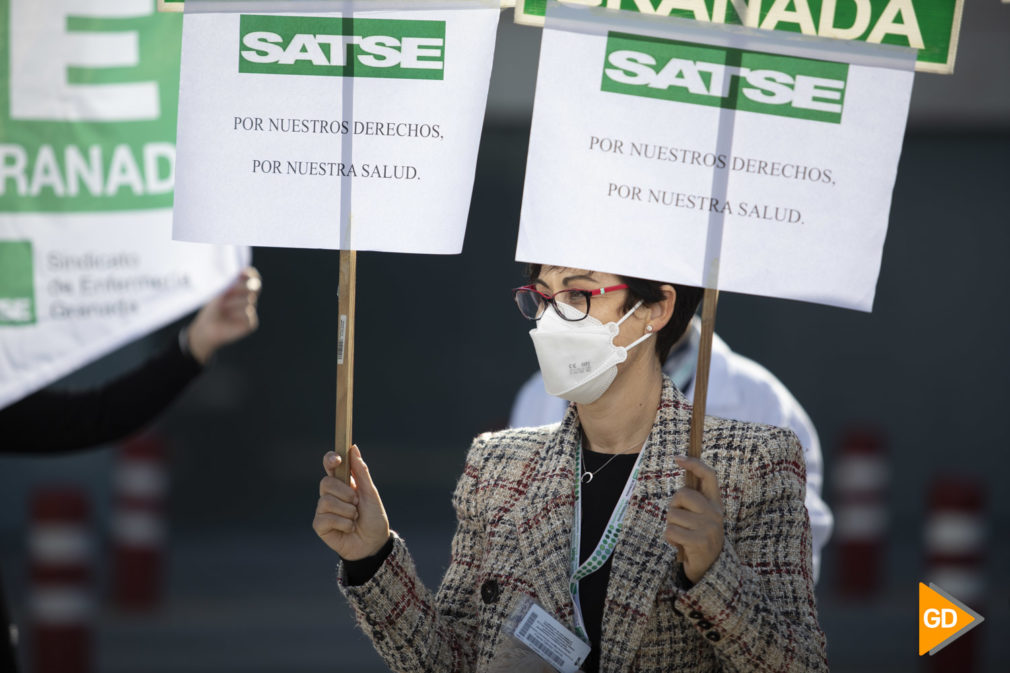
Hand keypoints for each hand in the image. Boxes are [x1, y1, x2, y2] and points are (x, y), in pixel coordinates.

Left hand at [186, 267, 261, 363]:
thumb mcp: (218, 293)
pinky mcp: (251, 323)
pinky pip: (248, 314)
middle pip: (254, 286)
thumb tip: (238, 275)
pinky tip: (230, 320)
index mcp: (243, 287)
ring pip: (248, 301)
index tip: (244, 272)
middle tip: (228, 293)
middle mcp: (250, 298)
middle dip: (241, 288)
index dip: (251, 274)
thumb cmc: (212, 308)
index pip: (253, 276)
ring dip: (233, 304)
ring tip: (224, 310)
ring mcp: (252, 310)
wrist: (207, 328)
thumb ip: (229, 284)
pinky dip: (237, 316)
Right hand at [313, 445, 390, 560]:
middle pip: (326, 482)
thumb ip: (361, 472)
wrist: (374, 544)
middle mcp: (330, 494)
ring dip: (347, 511)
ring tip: (355, 518)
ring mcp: (323, 510)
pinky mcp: (320, 525)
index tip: (338, 459)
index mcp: (343, 483)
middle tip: (357, 503)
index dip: (330, 459)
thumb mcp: (371, 494)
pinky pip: (326, 518)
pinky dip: (343, 524)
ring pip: (326, 501)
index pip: (330, 465)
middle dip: (345, 493)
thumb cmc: (373, 518)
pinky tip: (349, 529)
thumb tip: (354, 448)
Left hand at [665, 456, 723, 584]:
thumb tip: (681, 477)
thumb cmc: (699, 538)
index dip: (694, 464)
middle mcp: (715, 513)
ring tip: (682, 536)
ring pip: (673, 514)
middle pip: (682, 494)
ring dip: (671, 526)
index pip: (709, 476)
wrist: (711, 570)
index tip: (678, 458)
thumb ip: (694, 501)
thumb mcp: (701, 517)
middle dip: (674, 506)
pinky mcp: (699, 541)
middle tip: (679, 520)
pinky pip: (671, 531)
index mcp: (715, 504)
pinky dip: (670, 539)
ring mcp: (709, 527)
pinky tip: (679, 545)